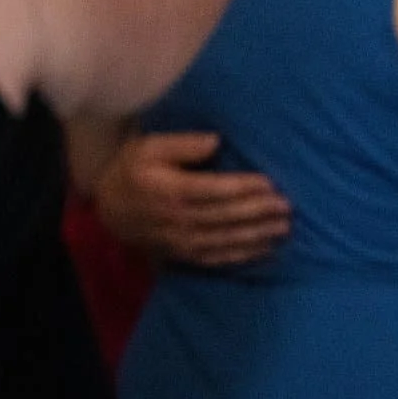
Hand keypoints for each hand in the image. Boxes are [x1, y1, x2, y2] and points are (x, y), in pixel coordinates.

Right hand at [94, 130, 289, 266]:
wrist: (109, 209)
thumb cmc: (135, 170)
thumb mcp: (149, 147)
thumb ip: (183, 144)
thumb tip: (216, 141)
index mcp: (170, 190)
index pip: (214, 190)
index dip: (244, 187)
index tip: (271, 182)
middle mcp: (176, 219)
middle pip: (224, 216)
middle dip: (258, 212)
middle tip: (288, 206)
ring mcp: (179, 241)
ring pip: (224, 239)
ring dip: (257, 235)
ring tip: (284, 227)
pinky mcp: (183, 255)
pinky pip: (216, 257)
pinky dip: (242, 255)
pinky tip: (266, 249)